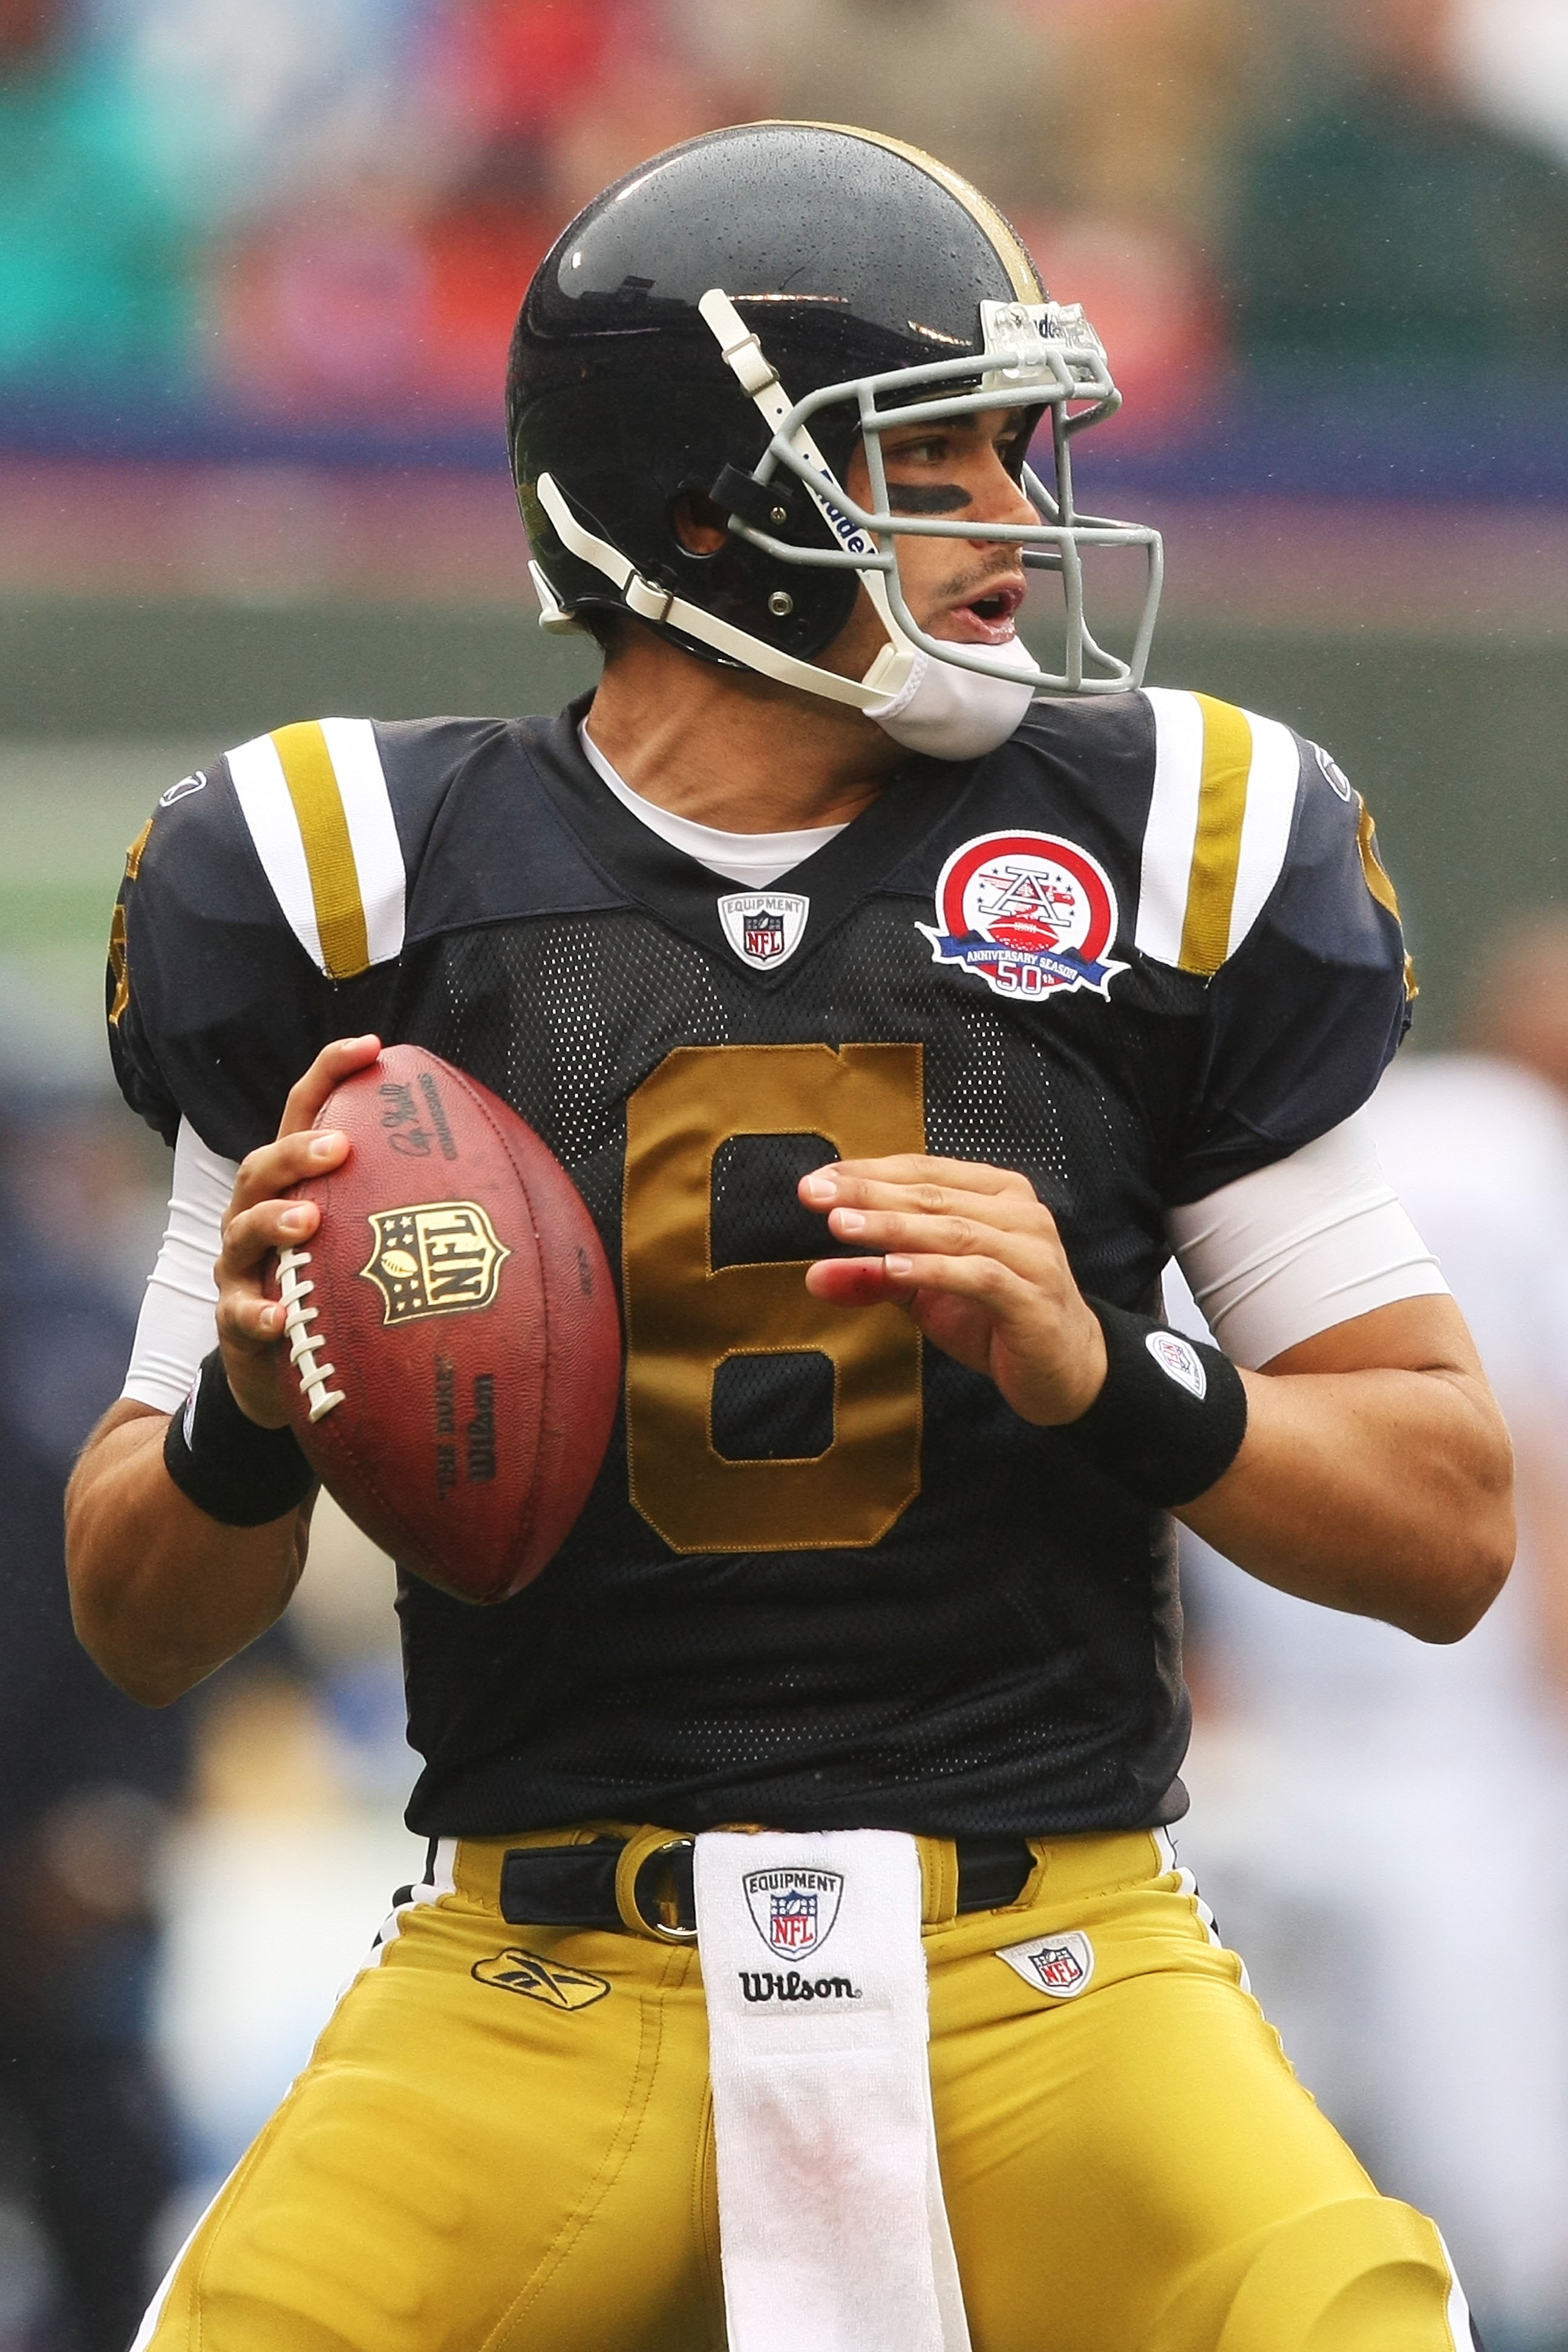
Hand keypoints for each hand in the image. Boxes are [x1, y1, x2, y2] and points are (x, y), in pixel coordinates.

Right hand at [214, 1036, 382, 1425]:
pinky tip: (282, 1317)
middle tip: (340, 1148)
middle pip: (264, 1165)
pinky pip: (240, 1315)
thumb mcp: (373, 1240)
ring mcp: (242, 1266)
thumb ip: (417, 1206)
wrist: (286, 1370)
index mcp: (298, 1183)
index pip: (307, 1112)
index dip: (332, 1073)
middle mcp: (259, 1213)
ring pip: (243, 1230)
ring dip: (274, 1222)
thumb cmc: (339, 1288)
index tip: (372, 1046)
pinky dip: (259, 1314)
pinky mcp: (235, 1319)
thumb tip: (514, 1180)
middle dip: (299, 1151)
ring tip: (309, 1222)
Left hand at [799, 1154, 1106, 1426]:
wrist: (1066, 1371)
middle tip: (814, 1194)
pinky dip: (933, 1270)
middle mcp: (1019, 1214)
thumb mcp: (927, 1295)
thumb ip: (876, 1278)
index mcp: (996, 1194)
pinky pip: (978, 1276)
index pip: (923, 1172)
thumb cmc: (995, 1318)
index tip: (815, 1181)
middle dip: (868, 1193)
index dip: (868, 1173)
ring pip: (953, 1230)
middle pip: (933, 1195)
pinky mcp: (1033, 1298)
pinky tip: (893, 1268)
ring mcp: (1031, 1254)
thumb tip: (814, 1276)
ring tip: (842, 1225)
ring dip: (893, 1227)